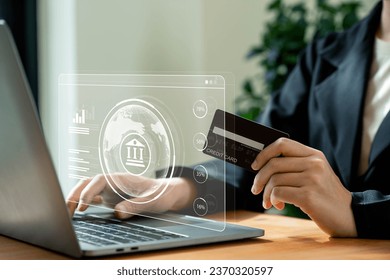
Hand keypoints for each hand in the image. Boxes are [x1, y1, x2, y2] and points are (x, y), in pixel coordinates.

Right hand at [66, 174, 195, 218]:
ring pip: (87, 188)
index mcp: (121, 179)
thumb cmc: (161, 194)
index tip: (83, 206)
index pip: (99, 181)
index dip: (88, 192)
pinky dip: (84, 202)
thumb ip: (135, 206)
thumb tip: (117, 213)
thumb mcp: (152, 201)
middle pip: (88, 182)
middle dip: (75, 193)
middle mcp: (113, 182)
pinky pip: (93, 196)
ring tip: (69, 212)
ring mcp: (111, 189)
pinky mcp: (111, 197)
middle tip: (67, 211)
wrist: (167, 192)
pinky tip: (83, 211)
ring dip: (76, 197)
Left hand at [251, 137, 356, 236]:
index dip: (264, 153)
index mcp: (314, 155)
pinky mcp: (308, 196)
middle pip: (273, 164)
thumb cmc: (326, 196)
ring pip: (274, 180)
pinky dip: (273, 200)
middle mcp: (314, 164)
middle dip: (259, 178)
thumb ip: (295, 166)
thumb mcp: (316, 173)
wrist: (350, 216)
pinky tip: (279, 205)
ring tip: (270, 202)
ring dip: (267, 194)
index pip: (282, 144)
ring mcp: (312, 179)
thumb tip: (263, 166)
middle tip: (256, 189)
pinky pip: (278, 193)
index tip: (255, 165)